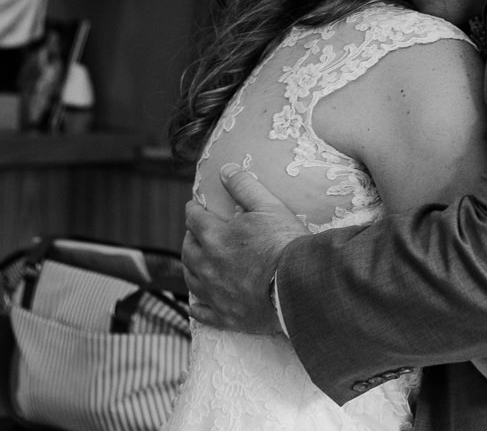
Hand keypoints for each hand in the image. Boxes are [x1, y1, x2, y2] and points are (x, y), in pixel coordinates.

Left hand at [182, 169, 308, 334]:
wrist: (298, 287)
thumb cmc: (285, 244)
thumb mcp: (269, 206)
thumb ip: (244, 187)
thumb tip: (225, 170)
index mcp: (214, 237)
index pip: (194, 219)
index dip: (193, 210)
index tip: (195, 206)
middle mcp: (207, 266)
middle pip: (188, 249)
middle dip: (189, 238)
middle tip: (194, 233)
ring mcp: (215, 293)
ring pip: (191, 279)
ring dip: (190, 267)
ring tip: (194, 262)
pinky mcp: (226, 316)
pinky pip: (203, 313)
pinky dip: (197, 307)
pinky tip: (196, 305)